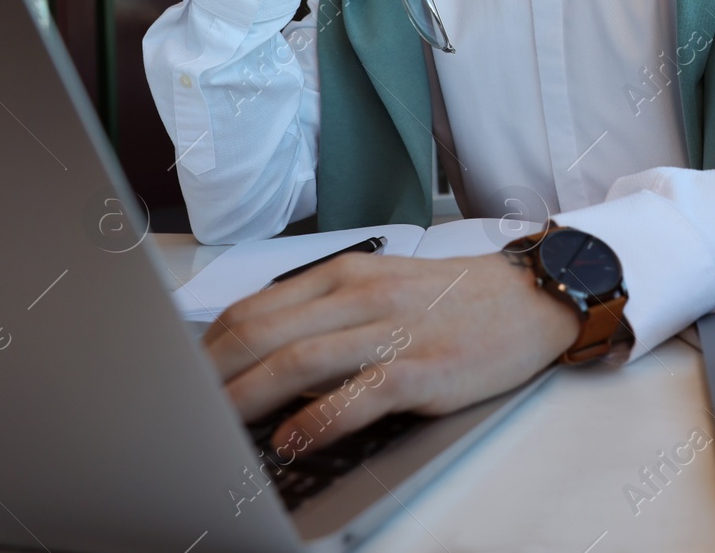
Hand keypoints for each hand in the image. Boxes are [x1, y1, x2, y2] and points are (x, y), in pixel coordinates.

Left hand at [203, 251, 579, 454]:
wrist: (533, 298)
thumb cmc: (456, 300)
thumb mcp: (385, 286)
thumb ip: (329, 311)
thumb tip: (265, 353)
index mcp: (347, 273)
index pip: (255, 308)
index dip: (208, 348)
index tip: (184, 380)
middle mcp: (363, 294)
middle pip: (263, 332)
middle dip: (211, 375)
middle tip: (181, 411)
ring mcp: (394, 330)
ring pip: (298, 361)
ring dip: (247, 398)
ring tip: (214, 430)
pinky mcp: (424, 367)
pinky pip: (359, 395)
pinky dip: (319, 420)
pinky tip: (293, 441)